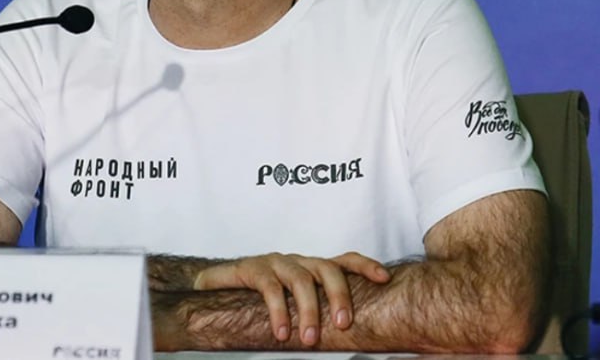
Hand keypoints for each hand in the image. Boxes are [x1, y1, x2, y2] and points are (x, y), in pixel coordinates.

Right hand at [192, 251, 390, 345]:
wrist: (215, 289)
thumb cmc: (260, 300)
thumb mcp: (293, 303)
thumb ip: (316, 311)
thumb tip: (348, 336)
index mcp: (312, 269)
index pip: (344, 261)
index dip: (365, 266)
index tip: (384, 278)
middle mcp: (298, 262)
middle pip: (327, 269)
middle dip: (339, 295)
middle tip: (343, 325)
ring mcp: (275, 263)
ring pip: (300, 279)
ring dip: (308, 310)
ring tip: (309, 339)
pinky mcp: (253, 268)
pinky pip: (270, 288)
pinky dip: (279, 312)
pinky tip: (281, 332)